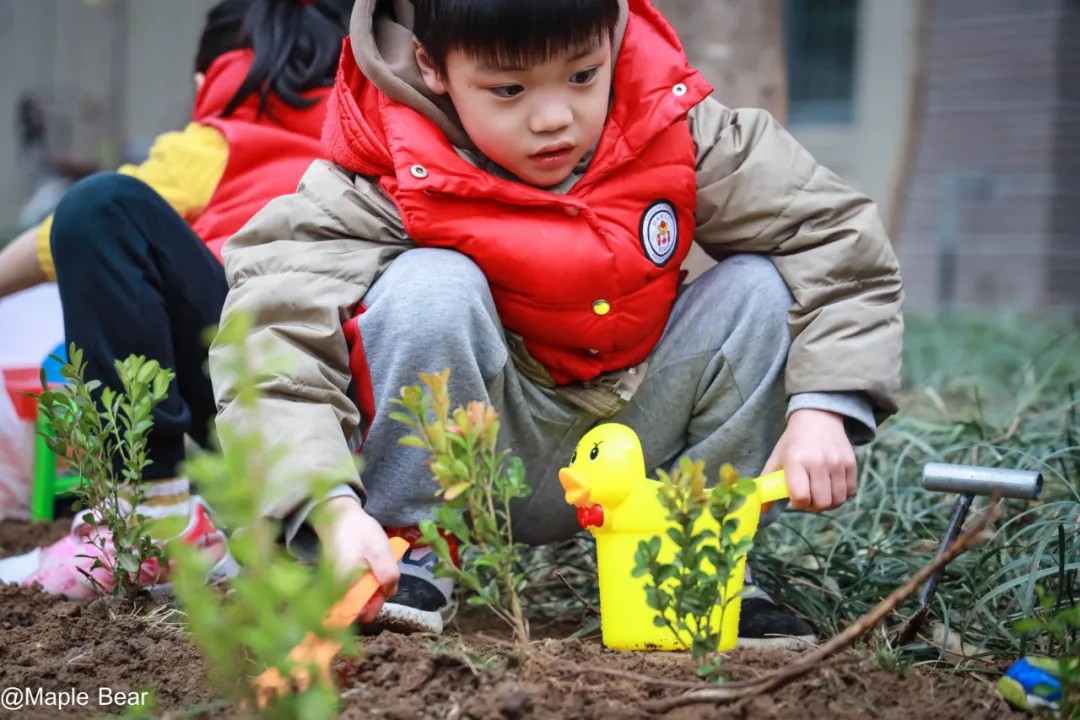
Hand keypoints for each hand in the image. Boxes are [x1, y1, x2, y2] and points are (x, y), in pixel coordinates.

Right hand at [313, 496, 399, 621]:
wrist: (339, 514)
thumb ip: (387, 574)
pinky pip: (352, 588)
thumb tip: (389, 593)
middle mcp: (334, 587)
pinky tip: (372, 570)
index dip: (369, 610)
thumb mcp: (380, 551)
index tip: (381, 597)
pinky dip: (365, 582)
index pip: (353, 612)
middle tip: (385, 583)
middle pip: (356, 606)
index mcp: (343, 584)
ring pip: (356, 596)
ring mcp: (335, 583)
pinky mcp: (338, 577)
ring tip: (380, 573)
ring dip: (371, 590)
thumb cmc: (359, 531)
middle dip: (373, 598)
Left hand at [762, 408, 856, 511]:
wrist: (818, 418)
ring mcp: (837, 463)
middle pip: (821, 503)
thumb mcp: (776, 458)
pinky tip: (832, 487)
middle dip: (813, 507)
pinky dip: (841, 495)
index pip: (801, 496)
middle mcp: (818, 462)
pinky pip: (850, 492)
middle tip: (809, 498)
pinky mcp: (851, 463)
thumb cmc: (794, 442)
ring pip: (837, 501)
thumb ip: (767, 483)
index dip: (798, 504)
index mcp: (796, 461)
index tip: (795, 498)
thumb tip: (762, 510)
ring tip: (820, 493)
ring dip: (828, 503)